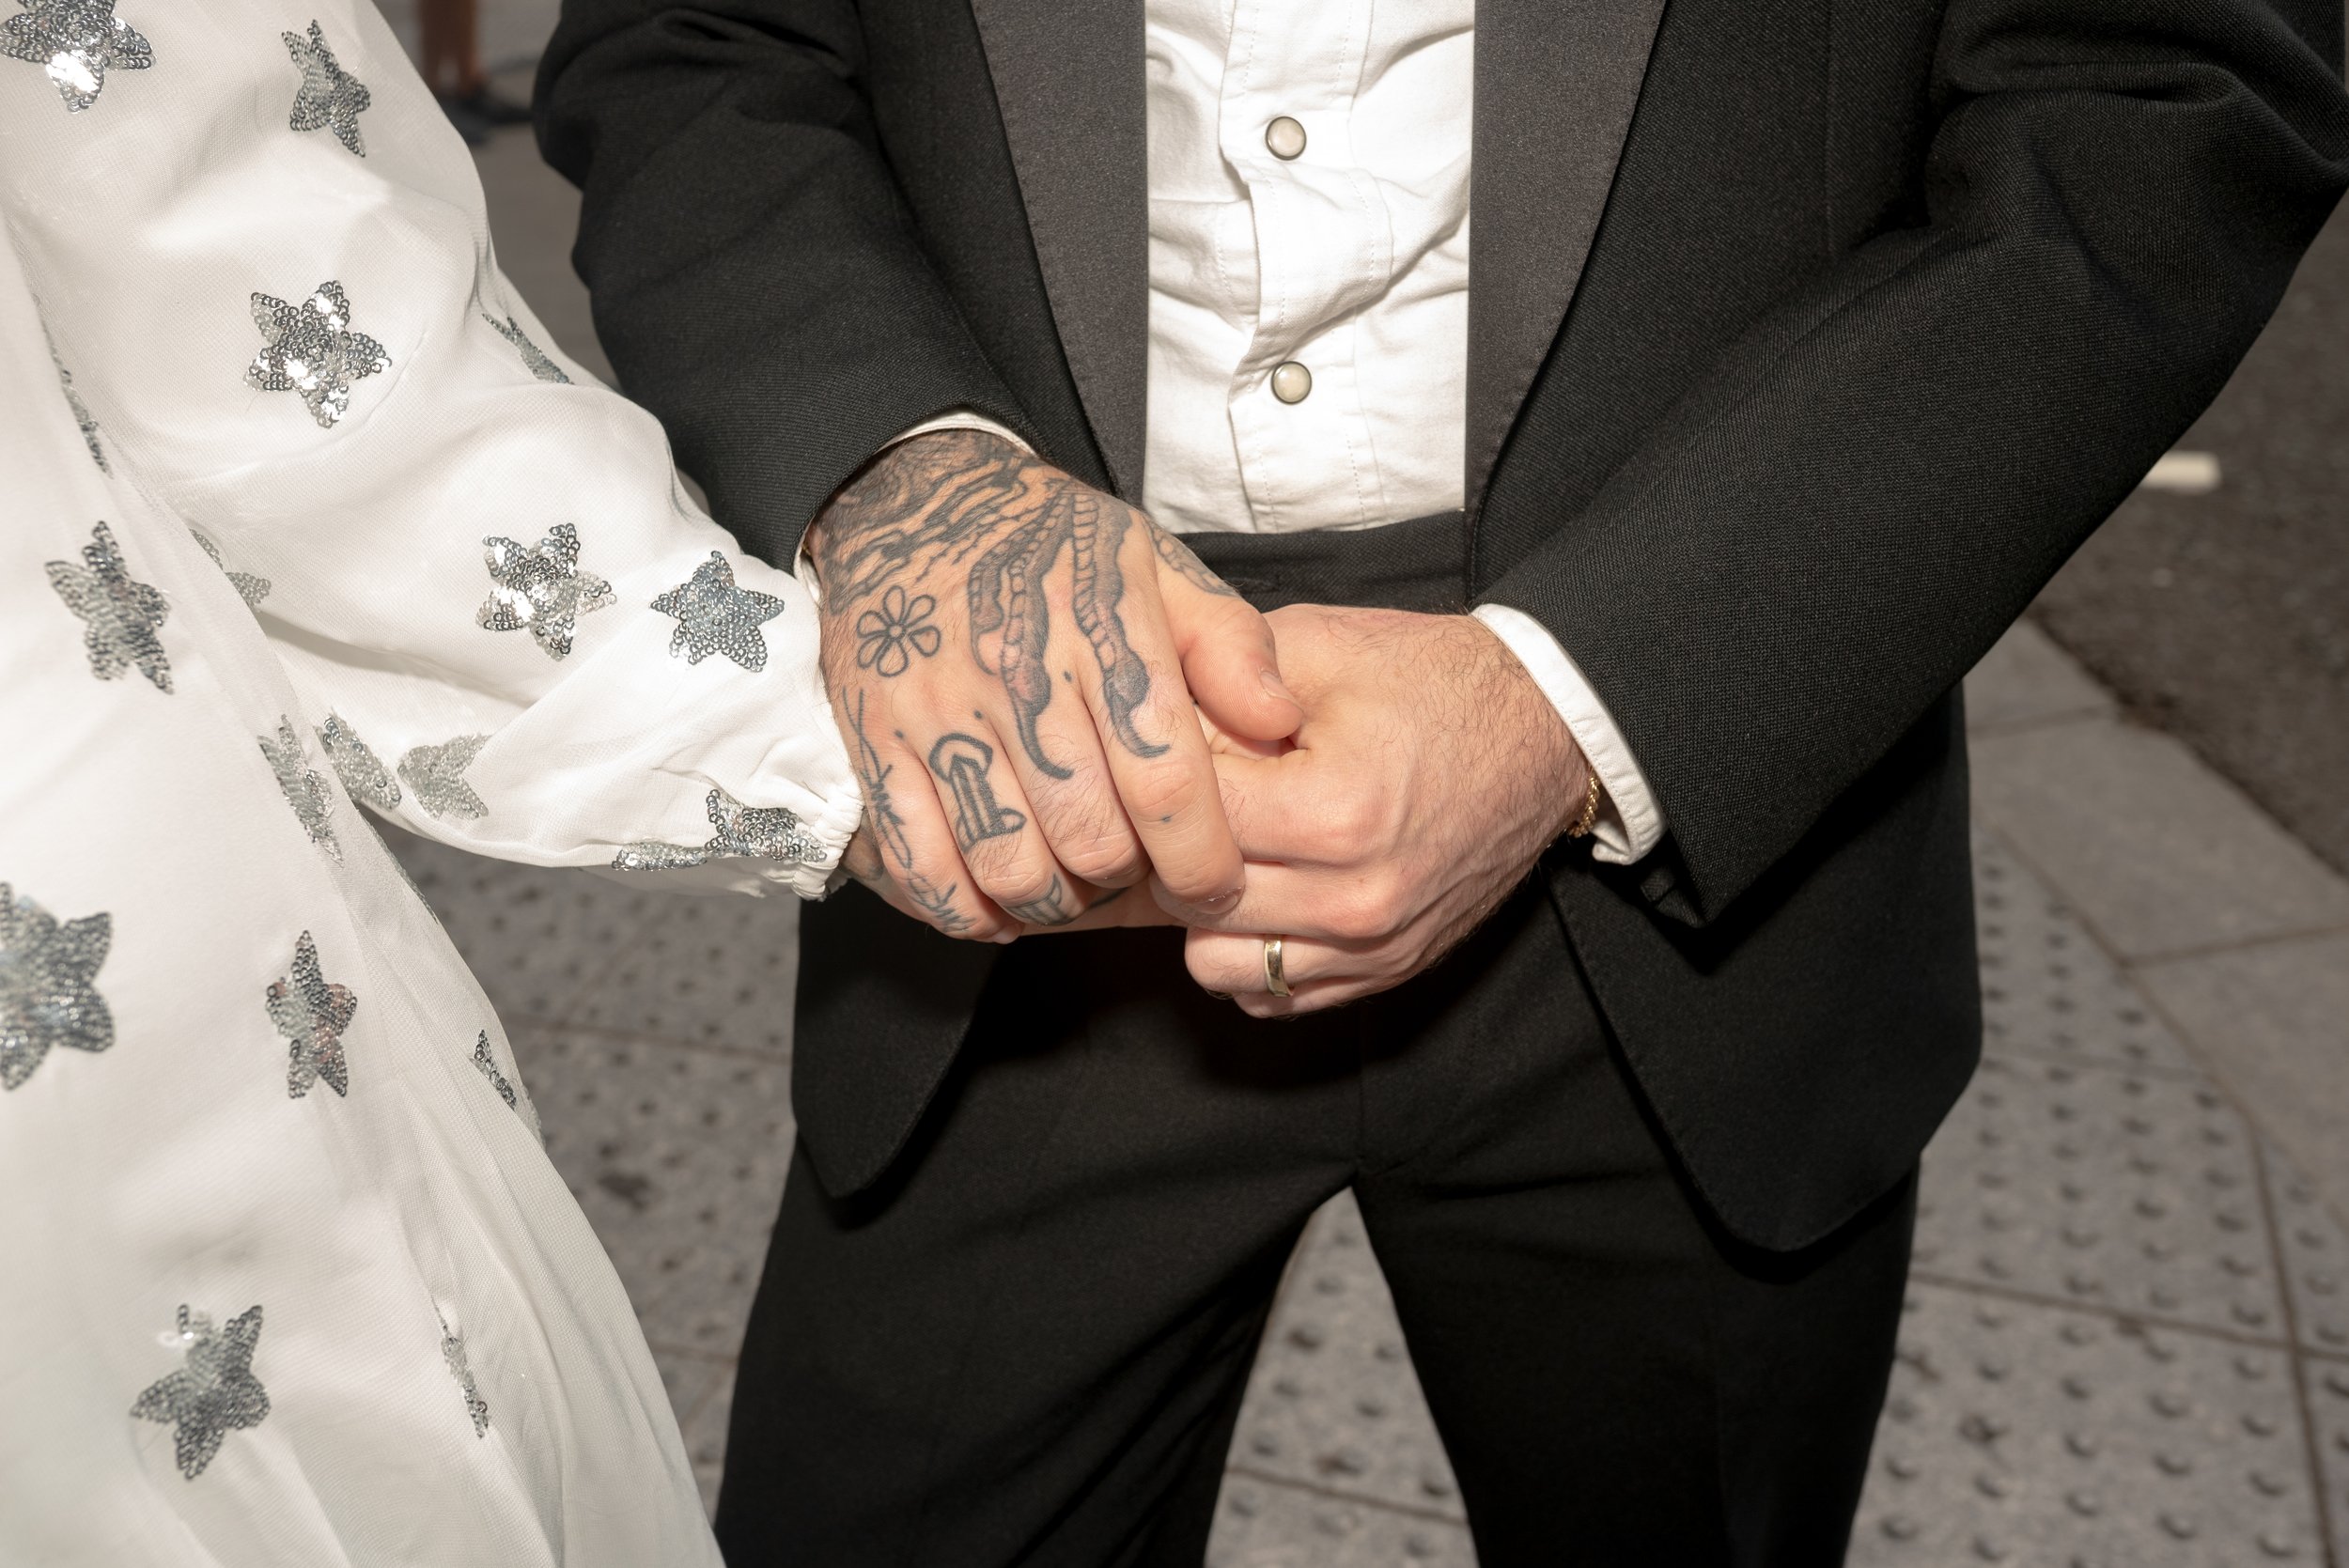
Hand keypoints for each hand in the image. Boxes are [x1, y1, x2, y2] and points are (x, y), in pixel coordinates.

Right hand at [812, 429, 1300, 938]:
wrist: (910, 500)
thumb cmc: (1052, 544)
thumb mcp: (1156, 563)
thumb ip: (1229, 644)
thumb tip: (1279, 721)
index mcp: (1098, 628)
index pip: (1164, 779)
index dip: (1201, 857)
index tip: (1218, 887)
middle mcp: (1014, 673)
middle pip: (1091, 838)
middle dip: (1133, 881)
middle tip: (1143, 874)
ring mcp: (936, 712)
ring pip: (1009, 866)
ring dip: (1057, 903)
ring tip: (1077, 883)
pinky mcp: (874, 742)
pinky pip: (923, 867)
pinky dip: (967, 909)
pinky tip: (1000, 899)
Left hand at [1164, 604, 1588, 1015]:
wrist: (1541, 728)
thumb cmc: (1428, 680)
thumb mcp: (1316, 645)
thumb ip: (1218, 682)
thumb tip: (1140, 735)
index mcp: (1336, 810)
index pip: (1186, 823)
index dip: (1167, 778)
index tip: (1180, 749)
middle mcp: (1356, 896)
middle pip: (1189, 899)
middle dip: (1176, 845)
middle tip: (1200, 798)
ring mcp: (1373, 946)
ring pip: (1214, 965)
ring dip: (1205, 912)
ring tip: (1233, 849)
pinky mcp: (1387, 971)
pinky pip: (1270, 995)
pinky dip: (1251, 952)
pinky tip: (1266, 892)